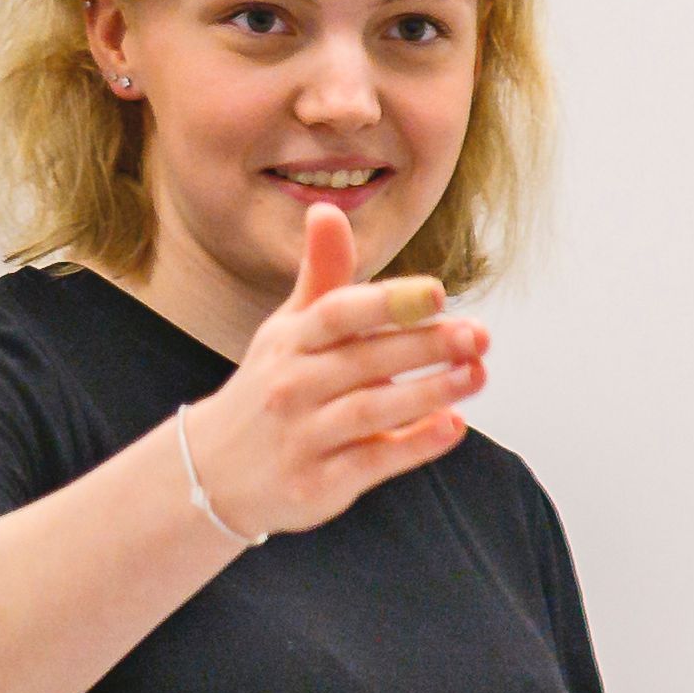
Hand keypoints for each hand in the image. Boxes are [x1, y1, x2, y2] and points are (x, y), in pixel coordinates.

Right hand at [185, 200, 487, 537]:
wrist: (213, 472)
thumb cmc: (273, 387)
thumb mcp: (288, 330)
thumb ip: (322, 277)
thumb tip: (326, 209)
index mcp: (289, 341)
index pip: (338, 314)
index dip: (389, 303)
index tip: (440, 294)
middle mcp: (291, 385)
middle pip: (366, 360)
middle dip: (426, 346)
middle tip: (480, 336)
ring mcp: (302, 436)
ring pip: (372, 410)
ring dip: (431, 393)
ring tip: (477, 374)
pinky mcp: (317, 483)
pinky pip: (372, 460)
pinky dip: (415, 444)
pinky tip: (454, 425)